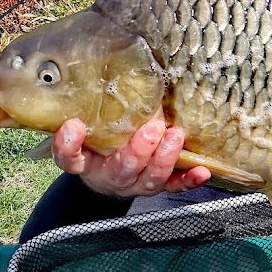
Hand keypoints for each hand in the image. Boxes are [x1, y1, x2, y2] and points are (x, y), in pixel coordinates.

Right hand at [52, 118, 211, 197]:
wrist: (108, 175)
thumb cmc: (99, 145)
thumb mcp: (88, 130)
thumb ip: (86, 116)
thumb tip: (91, 85)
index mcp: (86, 163)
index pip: (70, 158)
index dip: (69, 145)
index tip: (74, 126)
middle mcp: (110, 177)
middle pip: (123, 170)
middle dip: (139, 150)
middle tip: (152, 128)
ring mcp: (136, 184)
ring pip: (151, 179)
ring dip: (165, 158)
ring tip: (175, 136)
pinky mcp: (158, 186)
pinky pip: (174, 186)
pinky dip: (188, 180)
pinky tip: (202, 172)